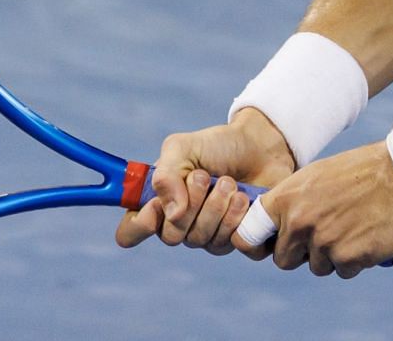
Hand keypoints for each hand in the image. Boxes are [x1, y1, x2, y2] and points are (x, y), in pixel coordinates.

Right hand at [115, 108, 295, 253]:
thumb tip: (173, 214)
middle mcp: (179, 224)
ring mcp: (207, 235)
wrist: (262, 146)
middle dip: (191, 205)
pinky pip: (230, 246)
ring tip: (229, 182)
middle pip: (171, 237)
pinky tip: (244, 200)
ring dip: (216, 207)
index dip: (138, 225)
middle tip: (205, 177)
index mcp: (158, 201)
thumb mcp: (184, 147)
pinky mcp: (237, 239)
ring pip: (202, 241)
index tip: (155, 205)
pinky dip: (237, 220)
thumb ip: (167, 175)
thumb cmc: (218, 146)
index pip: (130, 232)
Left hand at [233, 140, 392, 277]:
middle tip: (324, 234)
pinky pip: (343, 271)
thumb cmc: (361, 172)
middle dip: (302, 252)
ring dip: (332, 256)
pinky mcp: (348, 258)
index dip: (256, 244)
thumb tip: (280, 230)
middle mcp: (299, 222)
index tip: (268, 244)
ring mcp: (324, 242)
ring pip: (317, 267)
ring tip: (352, 227)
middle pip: (284, 259)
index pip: (248, 236)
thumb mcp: (316, 176)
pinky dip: (354, 260)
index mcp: (286, 198)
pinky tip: (366, 236)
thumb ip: (293, 203)